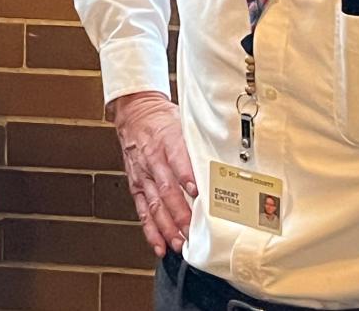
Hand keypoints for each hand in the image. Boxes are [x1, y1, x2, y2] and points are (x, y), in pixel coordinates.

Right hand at [110, 91, 195, 256]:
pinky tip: (158, 244)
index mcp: (168, 141)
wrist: (135, 113)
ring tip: (178, 243)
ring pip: (154, 204)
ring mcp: (144, 175)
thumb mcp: (183, 123)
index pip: (177, 160)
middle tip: (192, 231)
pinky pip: (143, 209)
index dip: (187, 176)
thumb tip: (224, 163)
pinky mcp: (137, 185)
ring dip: (166, 226)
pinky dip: (150, 229)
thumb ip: (199, 144)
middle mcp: (154, 160)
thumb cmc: (163, 120)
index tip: (197, 192)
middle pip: (166, 190)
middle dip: (179, 213)